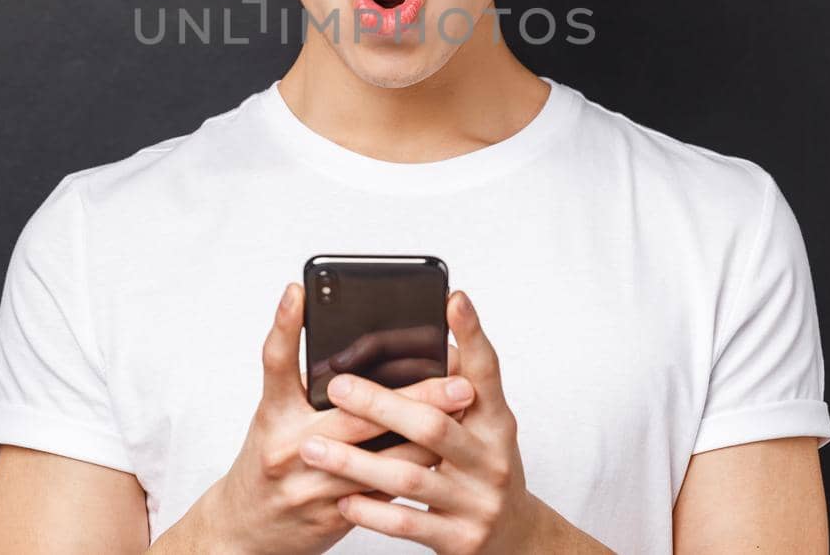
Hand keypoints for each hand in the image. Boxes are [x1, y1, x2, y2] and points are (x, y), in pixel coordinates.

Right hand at [200, 282, 474, 554]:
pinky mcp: (333, 516)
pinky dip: (414, 466)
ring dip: (427, 435)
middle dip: (413, 397)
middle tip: (455, 381)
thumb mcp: (272, 417)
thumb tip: (346, 344)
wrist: (246, 531)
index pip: (275, 362)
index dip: (284, 325)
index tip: (300, 291)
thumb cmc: (267, 463)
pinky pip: (384, 489)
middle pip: (354, 414)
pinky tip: (444, 449)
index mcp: (273, 416)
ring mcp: (313, 486)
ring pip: (382, 458)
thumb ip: (301, 384)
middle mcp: (290, 448)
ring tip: (463, 414)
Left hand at [296, 290, 539, 553]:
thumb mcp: (483, 428)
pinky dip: (371, 510)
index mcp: (497, 422)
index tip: (452, 298)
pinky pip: (406, 523)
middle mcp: (492, 459)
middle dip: (381, 404)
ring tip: (313, 447)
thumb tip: (427, 336)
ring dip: (356, 461)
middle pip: (434, 425)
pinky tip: (343, 498)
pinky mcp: (459, 540)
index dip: (472, 334)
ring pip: (409, 476)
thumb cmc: (485, 469)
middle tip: (337, 386)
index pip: (486, 371)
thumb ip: (455, 390)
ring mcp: (476, 502)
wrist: (515, 541)